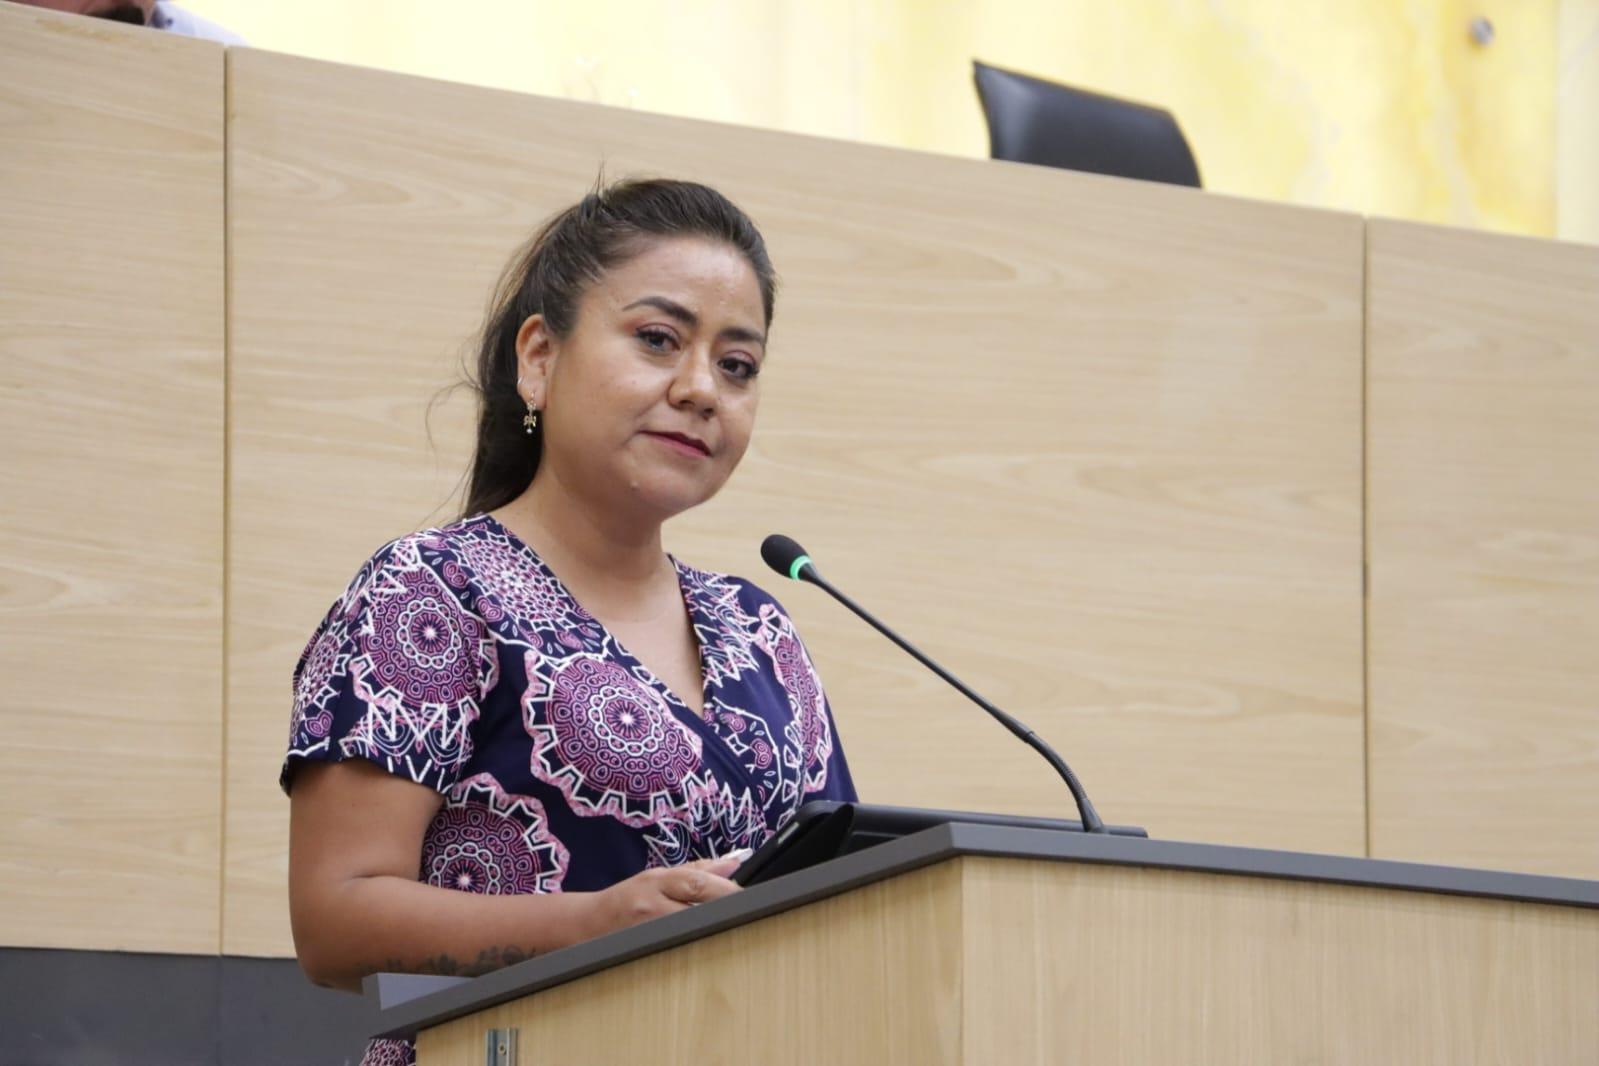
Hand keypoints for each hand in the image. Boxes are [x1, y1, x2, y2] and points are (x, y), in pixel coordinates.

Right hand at [584, 854, 744, 937]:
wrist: (587, 923)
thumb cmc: (626, 898)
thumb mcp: (658, 876)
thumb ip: (696, 870)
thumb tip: (733, 863)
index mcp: (657, 880)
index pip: (698, 882)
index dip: (727, 889)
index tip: (747, 896)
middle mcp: (651, 904)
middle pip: (698, 909)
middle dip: (724, 912)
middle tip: (746, 916)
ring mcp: (647, 930)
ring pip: (690, 931)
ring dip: (712, 930)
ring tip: (728, 930)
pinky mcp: (645, 950)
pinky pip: (678, 948)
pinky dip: (695, 945)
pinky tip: (705, 945)